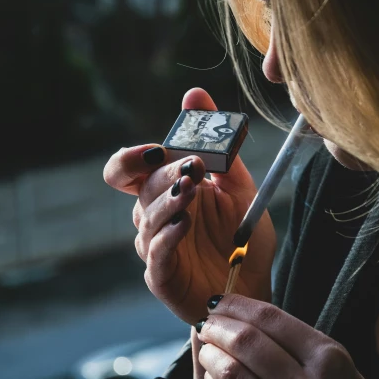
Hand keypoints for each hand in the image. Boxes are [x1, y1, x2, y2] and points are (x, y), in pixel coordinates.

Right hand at [103, 88, 275, 324]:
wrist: (253, 285)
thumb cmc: (240, 237)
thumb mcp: (237, 185)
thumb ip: (217, 144)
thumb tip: (194, 93)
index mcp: (162, 192)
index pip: (125, 169)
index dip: (131, 157)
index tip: (160, 148)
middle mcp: (152, 218)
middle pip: (140, 189)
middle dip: (165, 173)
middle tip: (192, 166)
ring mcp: (154, 248)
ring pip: (146, 219)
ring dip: (168, 200)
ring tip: (191, 189)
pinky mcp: (162, 277)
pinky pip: (157, 253)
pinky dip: (168, 235)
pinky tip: (185, 223)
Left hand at [197, 295, 378, 378]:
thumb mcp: (346, 372)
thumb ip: (304, 346)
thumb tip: (250, 317)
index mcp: (331, 361)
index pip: (270, 318)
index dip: (236, 304)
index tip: (219, 300)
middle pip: (246, 342)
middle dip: (217, 326)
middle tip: (206, 322)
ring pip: (231, 374)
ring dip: (210, 354)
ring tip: (206, 349)